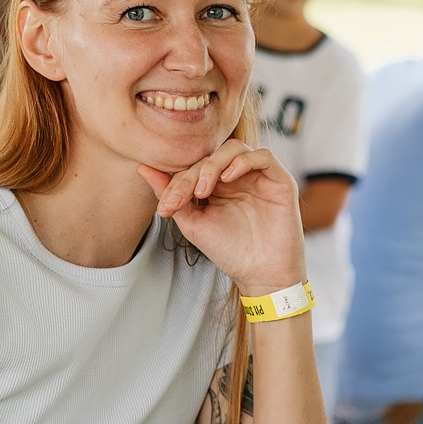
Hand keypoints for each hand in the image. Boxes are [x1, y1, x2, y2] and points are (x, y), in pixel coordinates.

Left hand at [138, 141, 304, 295]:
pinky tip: (228, 178)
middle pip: (211, 156)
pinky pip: (263, 156)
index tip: (165, 206)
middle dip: (192, 174)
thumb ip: (172, 195)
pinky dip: (243, 161)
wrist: (261, 275)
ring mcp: (259, 177)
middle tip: (183, 197)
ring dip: (214, 164)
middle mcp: (238, 177)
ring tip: (204, 189)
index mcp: (218, 185)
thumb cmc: (230, 251)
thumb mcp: (193, 223)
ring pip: (234, 148)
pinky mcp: (280, 180)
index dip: (177, 182)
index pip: (194, 168)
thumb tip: (143, 168)